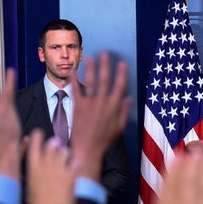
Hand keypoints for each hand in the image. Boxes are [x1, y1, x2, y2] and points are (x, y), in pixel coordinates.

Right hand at [26, 130, 76, 203]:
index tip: (38, 132)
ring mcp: (60, 168)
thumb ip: (31, 176)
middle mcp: (46, 164)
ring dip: (65, 152)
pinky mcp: (71, 174)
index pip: (34, 146)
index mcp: (33, 167)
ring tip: (66, 154)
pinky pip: (75, 162)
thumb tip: (32, 170)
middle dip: (54, 143)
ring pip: (64, 151)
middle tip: (56, 142)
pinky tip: (76, 165)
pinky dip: (76, 163)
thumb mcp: (28, 188)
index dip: (36, 137)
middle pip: (51, 146)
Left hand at [70, 52, 131, 180]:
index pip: (120, 86)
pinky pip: (76, 90)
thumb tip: (129, 99)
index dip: (122, 73)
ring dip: (90, 68)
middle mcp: (103, 103)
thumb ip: (124, 112)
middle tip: (105, 54)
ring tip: (90, 57)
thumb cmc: (104, 140)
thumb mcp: (119, 128)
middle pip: (105, 80)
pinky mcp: (78, 107)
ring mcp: (90, 104)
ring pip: (90, 82)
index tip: (122, 63)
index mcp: (114, 107)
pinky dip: (74, 80)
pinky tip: (73, 70)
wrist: (87, 149)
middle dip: (105, 65)